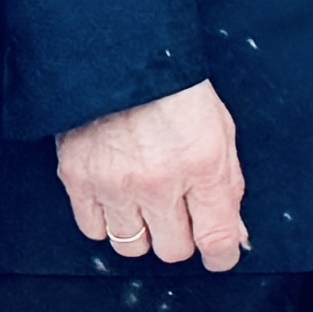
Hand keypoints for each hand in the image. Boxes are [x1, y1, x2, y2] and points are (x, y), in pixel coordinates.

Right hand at [57, 80, 248, 270]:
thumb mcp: (219, 131)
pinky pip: (93, 230)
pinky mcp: (78, 179)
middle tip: (178, 215)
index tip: (219, 256)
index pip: (216, 239)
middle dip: (180, 238)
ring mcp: (114, 183)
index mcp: (202, 165)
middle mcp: (158, 181)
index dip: (220, 256)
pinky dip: (106, 221)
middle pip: (173, 250)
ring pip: (131, 245)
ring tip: (144, 202)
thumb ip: (228, 186)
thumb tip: (234, 232)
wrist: (119, 55)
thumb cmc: (173, 89)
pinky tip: (116, 198)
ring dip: (142, 230)